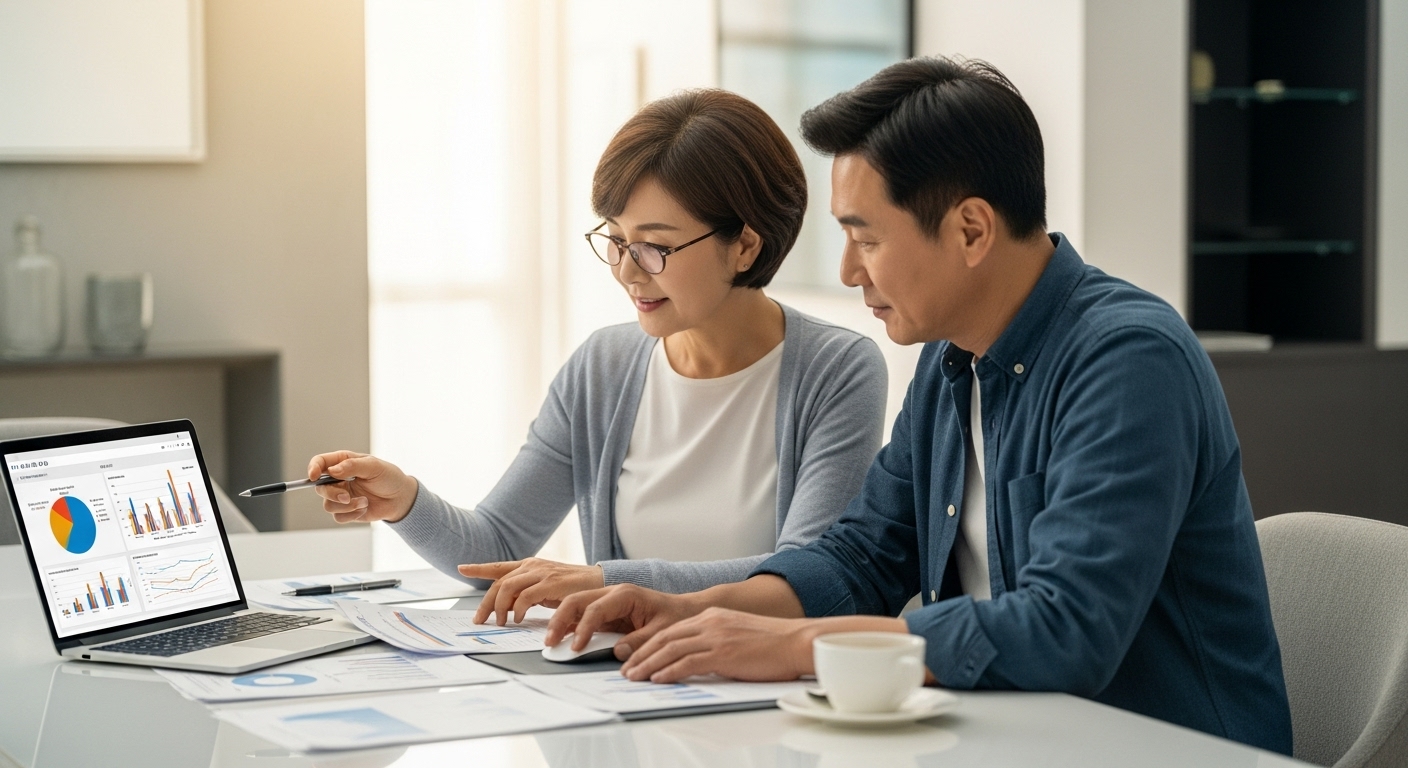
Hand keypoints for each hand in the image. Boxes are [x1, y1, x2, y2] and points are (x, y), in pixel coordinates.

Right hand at [307, 451, 417, 523]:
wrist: (400, 498)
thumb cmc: (388, 477)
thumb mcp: (374, 466)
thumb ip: (353, 466)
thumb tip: (333, 470)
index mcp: (342, 462)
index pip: (320, 462)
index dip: (313, 468)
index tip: (314, 476)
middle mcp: (338, 479)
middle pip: (320, 488)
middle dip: (332, 494)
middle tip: (347, 496)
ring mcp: (341, 496)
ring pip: (328, 505)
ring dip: (347, 506)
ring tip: (364, 502)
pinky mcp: (346, 511)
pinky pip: (338, 517)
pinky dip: (352, 515)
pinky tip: (365, 508)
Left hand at [459, 558, 604, 624]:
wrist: (602, 582)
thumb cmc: (575, 588)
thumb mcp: (547, 589)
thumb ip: (528, 594)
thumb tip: (509, 609)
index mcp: (530, 565)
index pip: (499, 566)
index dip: (479, 567)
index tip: (462, 568)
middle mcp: (533, 566)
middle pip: (499, 583)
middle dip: (486, 603)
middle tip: (480, 620)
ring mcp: (541, 573)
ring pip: (507, 588)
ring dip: (499, 608)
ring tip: (500, 622)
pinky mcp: (551, 583)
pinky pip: (525, 596)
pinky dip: (518, 609)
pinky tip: (518, 619)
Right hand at [545, 583, 705, 659]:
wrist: (686, 610)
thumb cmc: (676, 616)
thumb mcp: (662, 631)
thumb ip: (640, 642)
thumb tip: (618, 654)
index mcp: (625, 594)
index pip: (595, 608)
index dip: (583, 629)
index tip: (575, 648)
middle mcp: (612, 594)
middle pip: (576, 600)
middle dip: (560, 620)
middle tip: (550, 642)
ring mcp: (607, 603)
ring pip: (574, 607)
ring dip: (560, 623)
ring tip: (550, 643)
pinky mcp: (606, 614)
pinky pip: (581, 617)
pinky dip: (569, 628)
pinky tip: (560, 640)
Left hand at [617, 607, 813, 682]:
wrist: (796, 641)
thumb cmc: (773, 643)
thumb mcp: (738, 634)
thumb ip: (716, 641)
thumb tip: (699, 659)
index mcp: (713, 616)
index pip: (672, 630)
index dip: (649, 645)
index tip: (636, 657)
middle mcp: (710, 622)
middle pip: (665, 638)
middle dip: (642, 654)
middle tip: (626, 669)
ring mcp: (716, 637)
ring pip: (671, 649)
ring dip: (648, 664)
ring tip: (633, 676)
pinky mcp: (723, 653)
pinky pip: (688, 662)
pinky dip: (669, 670)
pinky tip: (657, 678)